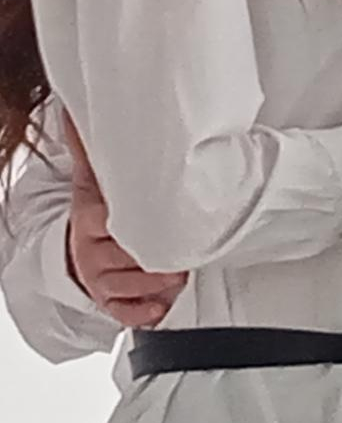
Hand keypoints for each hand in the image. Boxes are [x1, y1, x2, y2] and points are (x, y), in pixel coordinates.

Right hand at [60, 112, 186, 328]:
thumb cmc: (104, 204)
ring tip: (180, 276)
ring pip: (124, 286)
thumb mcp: (99, 175)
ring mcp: (98, 277)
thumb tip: (76, 110)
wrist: (85, 238)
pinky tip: (161, 306)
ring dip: (156, 284)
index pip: (110, 223)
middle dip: (156, 259)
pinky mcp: (108, 300)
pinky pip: (122, 313)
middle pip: (122, 259)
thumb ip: (95, 147)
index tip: (166, 226)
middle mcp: (90, 249)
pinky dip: (143, 312)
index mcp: (89, 216)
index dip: (141, 228)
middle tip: (184, 256)